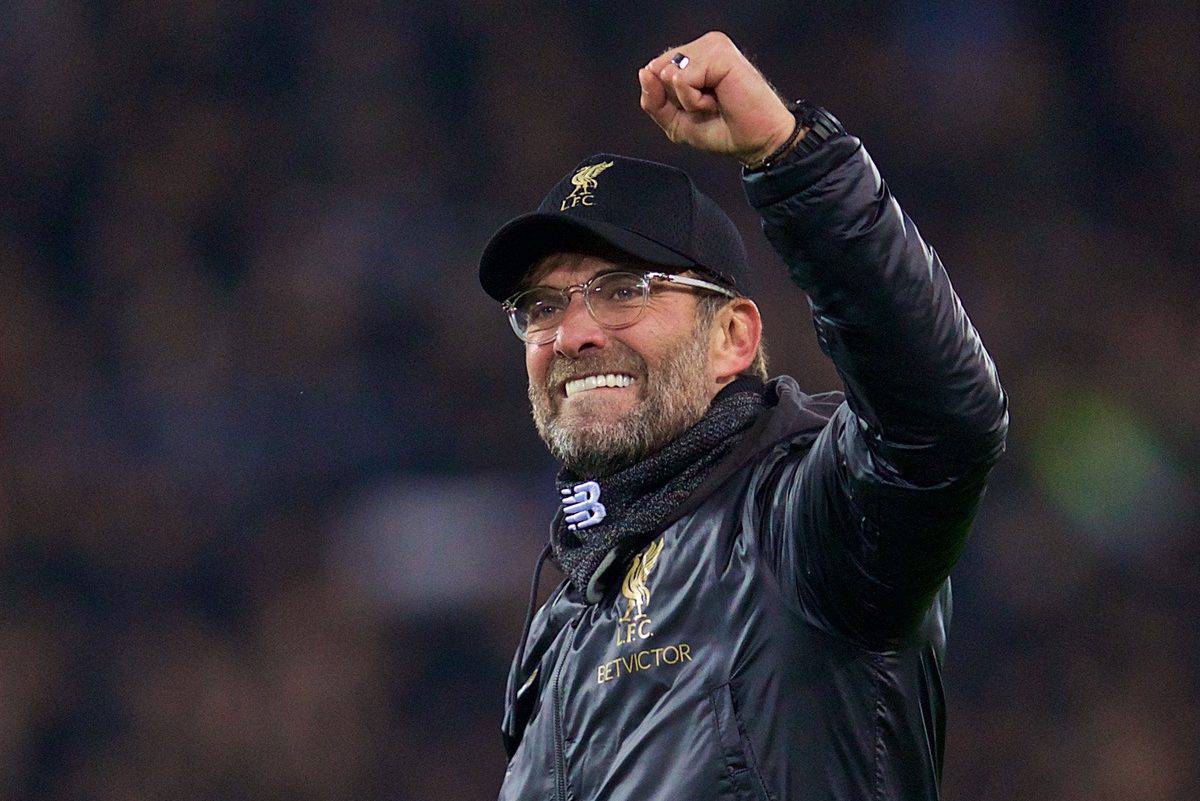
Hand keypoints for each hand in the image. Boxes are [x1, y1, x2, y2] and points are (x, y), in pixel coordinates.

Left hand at [638, 32, 796, 164]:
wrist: (756, 142)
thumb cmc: (725, 130)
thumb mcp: (676, 122)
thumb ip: (653, 101)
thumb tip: (645, 72)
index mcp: (694, 58)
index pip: (655, 71)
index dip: (667, 99)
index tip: (698, 108)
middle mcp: (702, 48)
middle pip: (658, 71)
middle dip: (677, 100)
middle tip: (708, 106)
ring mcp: (712, 47)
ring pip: (669, 74)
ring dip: (688, 101)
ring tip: (715, 103)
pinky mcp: (719, 53)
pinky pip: (683, 79)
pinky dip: (695, 100)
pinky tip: (719, 99)